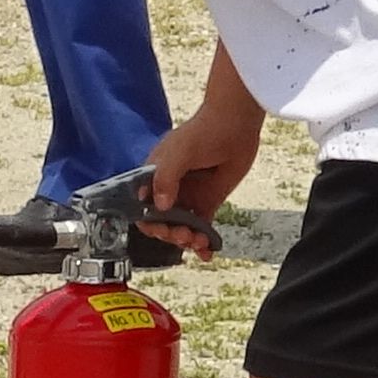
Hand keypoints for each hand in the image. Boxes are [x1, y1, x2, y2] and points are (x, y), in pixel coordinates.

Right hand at [144, 91, 262, 238]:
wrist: (235, 125)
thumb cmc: (203, 131)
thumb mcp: (179, 151)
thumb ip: (166, 176)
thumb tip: (162, 205)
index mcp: (153, 177)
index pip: (141, 208)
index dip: (149, 223)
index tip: (163, 228)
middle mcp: (168, 190)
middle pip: (160, 223)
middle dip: (170, 234)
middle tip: (185, 235)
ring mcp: (187, 197)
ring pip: (180, 229)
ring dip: (186, 241)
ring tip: (200, 242)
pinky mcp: (207, 203)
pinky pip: (200, 229)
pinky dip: (202, 243)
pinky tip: (206, 253)